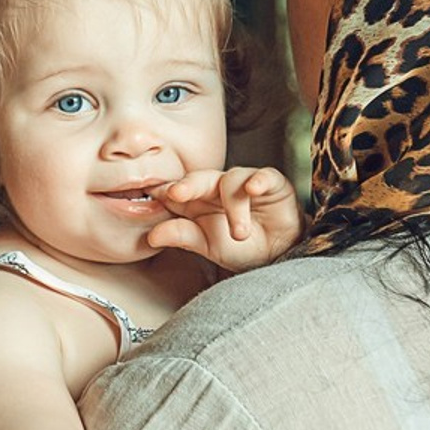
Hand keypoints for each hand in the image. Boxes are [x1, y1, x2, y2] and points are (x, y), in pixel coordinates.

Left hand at [146, 167, 304, 270]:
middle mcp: (216, 186)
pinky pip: (264, 175)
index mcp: (195, 200)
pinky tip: (254, 189)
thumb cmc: (238, 245)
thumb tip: (151, 236)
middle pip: (198, 179)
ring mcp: (243, 182)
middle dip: (187, 185)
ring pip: (231, 181)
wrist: (278, 253)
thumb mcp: (207, 246)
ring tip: (240, 234)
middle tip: (176, 194)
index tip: (151, 196)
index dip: (164, 191)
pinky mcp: (271, 183)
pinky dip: (259, 180)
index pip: (176, 190)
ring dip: (234, 208)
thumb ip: (181, 236)